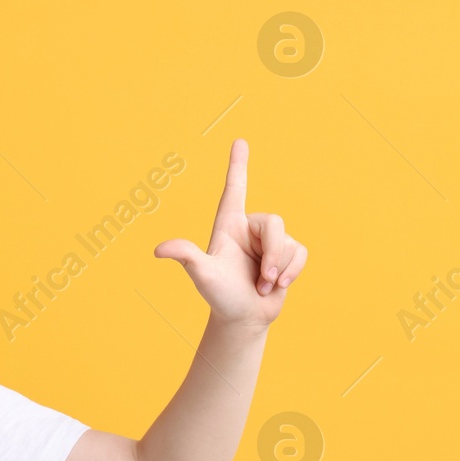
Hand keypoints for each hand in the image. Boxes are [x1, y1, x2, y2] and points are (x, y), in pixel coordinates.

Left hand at [154, 138, 306, 327]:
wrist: (243, 319)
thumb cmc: (220, 296)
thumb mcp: (202, 275)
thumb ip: (186, 257)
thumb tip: (159, 250)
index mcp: (228, 225)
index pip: (235, 188)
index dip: (238, 165)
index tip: (239, 141)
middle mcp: (249, 228)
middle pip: (274, 222)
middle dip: (271, 254)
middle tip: (261, 279)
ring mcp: (269, 241)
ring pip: (288, 242)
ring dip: (278, 269)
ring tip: (262, 285)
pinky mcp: (286, 255)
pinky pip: (300, 253)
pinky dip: (292, 271)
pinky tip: (278, 285)